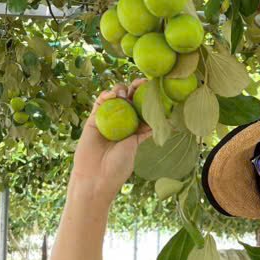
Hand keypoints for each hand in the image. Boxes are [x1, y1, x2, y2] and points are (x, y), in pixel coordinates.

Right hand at [70, 80, 150, 202]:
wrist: (97, 176)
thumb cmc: (119, 166)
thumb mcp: (136, 145)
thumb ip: (145, 131)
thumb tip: (166, 120)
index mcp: (134, 128)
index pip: (142, 108)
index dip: (147, 97)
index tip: (154, 88)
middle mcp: (121, 122)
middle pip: (129, 99)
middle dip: (135, 88)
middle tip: (141, 83)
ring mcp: (107, 119)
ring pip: (115, 98)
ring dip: (120, 90)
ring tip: (124, 92)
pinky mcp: (93, 119)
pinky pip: (99, 103)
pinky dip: (105, 95)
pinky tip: (112, 95)